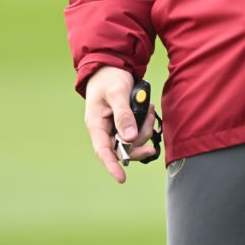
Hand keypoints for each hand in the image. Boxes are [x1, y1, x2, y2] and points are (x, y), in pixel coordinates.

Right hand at [83, 66, 159, 182]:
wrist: (111, 66)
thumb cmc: (109, 78)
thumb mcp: (117, 93)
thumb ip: (123, 115)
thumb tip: (130, 139)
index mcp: (96, 124)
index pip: (103, 151)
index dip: (112, 166)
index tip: (121, 178)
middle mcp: (105, 130)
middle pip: (123, 148)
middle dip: (139, 140)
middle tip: (149, 120)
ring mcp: (115, 127)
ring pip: (134, 140)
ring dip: (144, 128)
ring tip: (148, 108)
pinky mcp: (125, 123)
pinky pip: (138, 131)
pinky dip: (145, 122)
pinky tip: (147, 109)